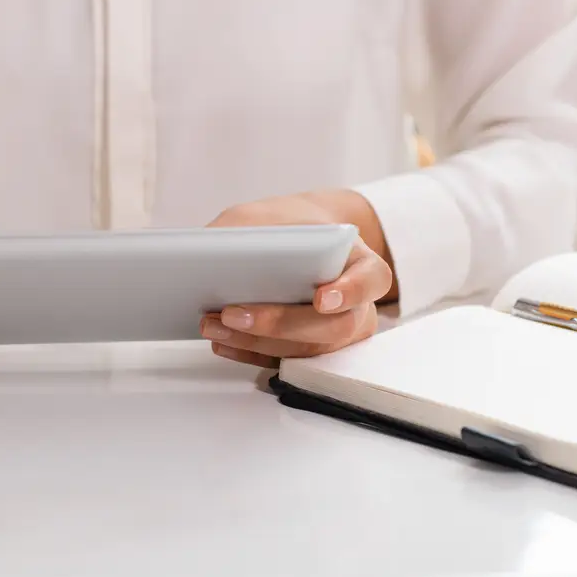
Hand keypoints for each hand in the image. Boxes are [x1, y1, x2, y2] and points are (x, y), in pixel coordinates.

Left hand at [202, 191, 394, 367]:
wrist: (292, 243)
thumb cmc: (285, 226)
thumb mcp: (264, 214)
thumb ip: (245, 230)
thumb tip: (204, 251)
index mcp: (360, 262)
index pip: (372, 279)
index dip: (352, 292)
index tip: (322, 298)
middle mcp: (356, 305)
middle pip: (334, 326)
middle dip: (280, 323)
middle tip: (234, 313)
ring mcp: (335, 335)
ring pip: (307, 350)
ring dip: (256, 341)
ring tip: (213, 324)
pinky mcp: (308, 352)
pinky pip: (286, 362)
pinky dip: (250, 353)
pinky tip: (221, 340)